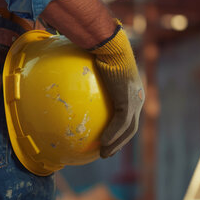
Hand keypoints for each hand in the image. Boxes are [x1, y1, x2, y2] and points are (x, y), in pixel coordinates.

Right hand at [91, 25, 143, 157]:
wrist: (109, 44)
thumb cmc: (98, 49)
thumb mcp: (92, 64)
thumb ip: (83, 74)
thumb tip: (63, 74)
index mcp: (131, 89)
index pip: (129, 114)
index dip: (121, 129)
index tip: (109, 138)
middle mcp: (137, 96)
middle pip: (131, 126)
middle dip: (120, 142)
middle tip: (107, 151)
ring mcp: (135, 100)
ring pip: (128, 130)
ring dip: (116, 144)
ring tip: (104, 154)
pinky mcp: (128, 102)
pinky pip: (120, 125)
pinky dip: (112, 136)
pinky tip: (102, 145)